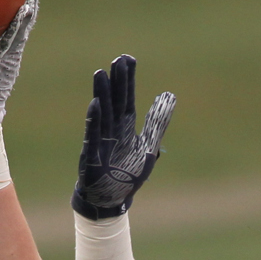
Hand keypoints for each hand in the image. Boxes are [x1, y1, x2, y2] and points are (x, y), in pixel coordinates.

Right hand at [72, 55, 175, 218]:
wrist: (112, 200)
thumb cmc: (128, 175)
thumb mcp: (149, 147)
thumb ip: (157, 123)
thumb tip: (168, 95)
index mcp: (126, 127)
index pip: (128, 99)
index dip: (128, 80)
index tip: (128, 59)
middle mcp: (113, 130)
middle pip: (115, 101)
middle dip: (116, 82)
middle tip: (117, 60)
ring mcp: (101, 140)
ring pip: (102, 113)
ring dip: (102, 94)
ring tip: (100, 73)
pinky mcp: (92, 154)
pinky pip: (93, 134)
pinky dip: (94, 120)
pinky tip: (96, 104)